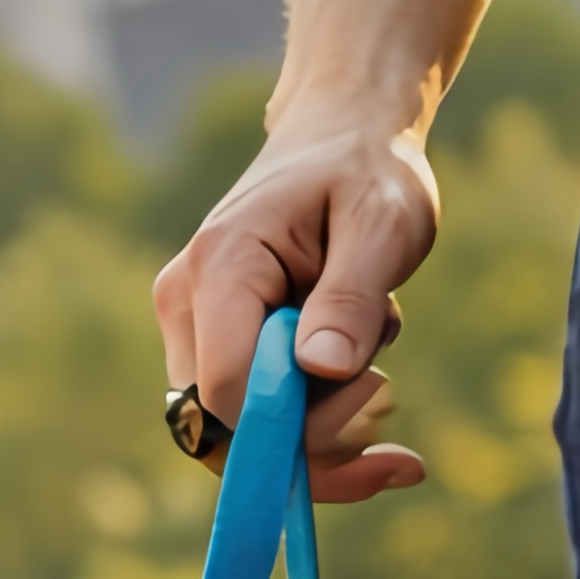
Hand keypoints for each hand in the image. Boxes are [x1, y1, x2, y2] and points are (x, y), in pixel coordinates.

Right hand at [152, 104, 438, 502]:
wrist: (341, 135)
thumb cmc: (366, 169)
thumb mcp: (382, 223)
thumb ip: (351, 297)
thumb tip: (322, 368)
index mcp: (221, 266)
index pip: (228, 390)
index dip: (293, 428)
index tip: (377, 413)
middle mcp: (187, 302)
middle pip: (224, 425)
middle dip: (313, 443)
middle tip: (391, 408)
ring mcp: (194, 325)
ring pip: (238, 430)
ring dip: (321, 426)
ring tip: (377, 357)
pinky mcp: (214, 343)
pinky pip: (252, 413)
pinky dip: (314, 421)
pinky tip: (365, 379)